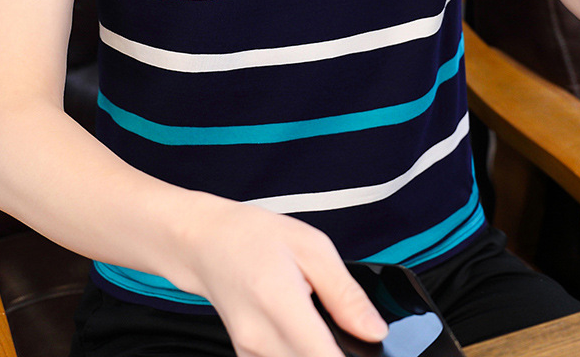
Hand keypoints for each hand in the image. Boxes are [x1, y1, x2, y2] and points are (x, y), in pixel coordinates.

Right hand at [174, 194, 387, 356]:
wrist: (205, 242)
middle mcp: (260, 338)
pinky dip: (301, 352)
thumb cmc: (252, 235)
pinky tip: (303, 328)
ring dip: (317, 350)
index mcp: (279, 302)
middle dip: (337, 351)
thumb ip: (345, 293)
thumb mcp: (311, 246)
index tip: (363, 344)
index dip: (351, 356)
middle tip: (342, 324)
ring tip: (318, 320)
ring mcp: (250, 353)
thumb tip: (373, 329)